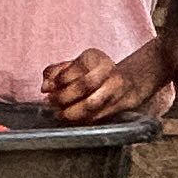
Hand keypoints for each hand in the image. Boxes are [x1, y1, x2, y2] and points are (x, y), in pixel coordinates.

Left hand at [45, 39, 162, 122]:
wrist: (133, 80)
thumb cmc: (97, 73)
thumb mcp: (79, 65)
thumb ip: (58, 72)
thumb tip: (45, 86)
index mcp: (95, 57)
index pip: (75, 67)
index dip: (58, 80)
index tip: (46, 89)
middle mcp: (108, 70)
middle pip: (84, 84)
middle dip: (64, 97)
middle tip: (52, 103)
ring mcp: (116, 88)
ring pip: (92, 103)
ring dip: (72, 112)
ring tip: (61, 114)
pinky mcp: (122, 104)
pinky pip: (98, 115)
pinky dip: (83, 119)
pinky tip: (74, 119)